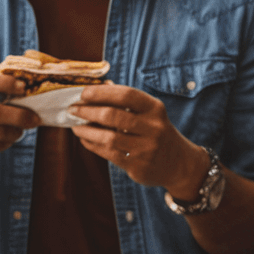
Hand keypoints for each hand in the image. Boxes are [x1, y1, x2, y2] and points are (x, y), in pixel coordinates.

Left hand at [69, 84, 208, 197]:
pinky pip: (109, 153)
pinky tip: (86, 139)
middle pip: (113, 116)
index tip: (84, 93)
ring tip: (76, 126)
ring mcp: (146, 148)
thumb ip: (128, 102)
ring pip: (108, 137)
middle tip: (73, 109)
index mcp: (156, 109)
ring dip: (86, 130)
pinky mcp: (138, 165)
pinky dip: (93, 145)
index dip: (102, 92)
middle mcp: (154, 128)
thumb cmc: (158, 133)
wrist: (180, 164)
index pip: (126, 95)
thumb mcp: (151, 114)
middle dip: (88, 111)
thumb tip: (96, 89)